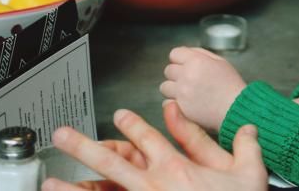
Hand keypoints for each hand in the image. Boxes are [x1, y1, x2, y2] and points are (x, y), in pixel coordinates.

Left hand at [42, 101, 267, 190]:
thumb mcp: (248, 172)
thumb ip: (244, 145)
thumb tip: (246, 126)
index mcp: (177, 168)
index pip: (148, 139)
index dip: (133, 125)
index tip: (120, 115)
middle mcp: (154, 185)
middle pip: (112, 161)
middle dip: (84, 147)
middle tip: (62, 135)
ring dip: (74, 188)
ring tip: (50, 182)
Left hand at [160, 46, 246, 131]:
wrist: (236, 110)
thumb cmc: (231, 86)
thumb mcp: (221, 62)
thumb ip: (201, 54)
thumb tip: (186, 52)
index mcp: (196, 61)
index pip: (174, 53)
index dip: (180, 59)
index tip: (185, 65)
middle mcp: (186, 75)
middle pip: (168, 70)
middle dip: (177, 74)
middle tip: (190, 80)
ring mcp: (182, 93)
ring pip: (164, 87)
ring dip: (173, 89)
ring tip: (187, 93)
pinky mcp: (180, 108)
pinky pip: (166, 102)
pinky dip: (174, 103)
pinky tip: (186, 103)